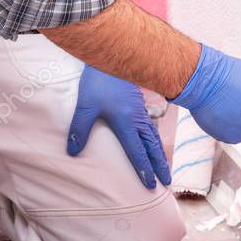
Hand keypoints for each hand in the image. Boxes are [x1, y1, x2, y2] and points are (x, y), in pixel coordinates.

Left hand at [67, 66, 170, 189]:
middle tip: (167, 182)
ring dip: (159, 154)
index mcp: (126, 122)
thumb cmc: (98, 81)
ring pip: (154, 137)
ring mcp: (140, 111)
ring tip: (165, 167)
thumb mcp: (85, 107)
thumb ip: (79, 130)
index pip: (137, 152)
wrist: (111, 55)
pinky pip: (150, 127)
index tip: (151, 185)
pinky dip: (155, 139)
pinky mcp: (139, 104)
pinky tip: (153, 142)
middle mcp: (137, 119)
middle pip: (152, 147)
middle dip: (160, 165)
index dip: (144, 170)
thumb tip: (73, 152)